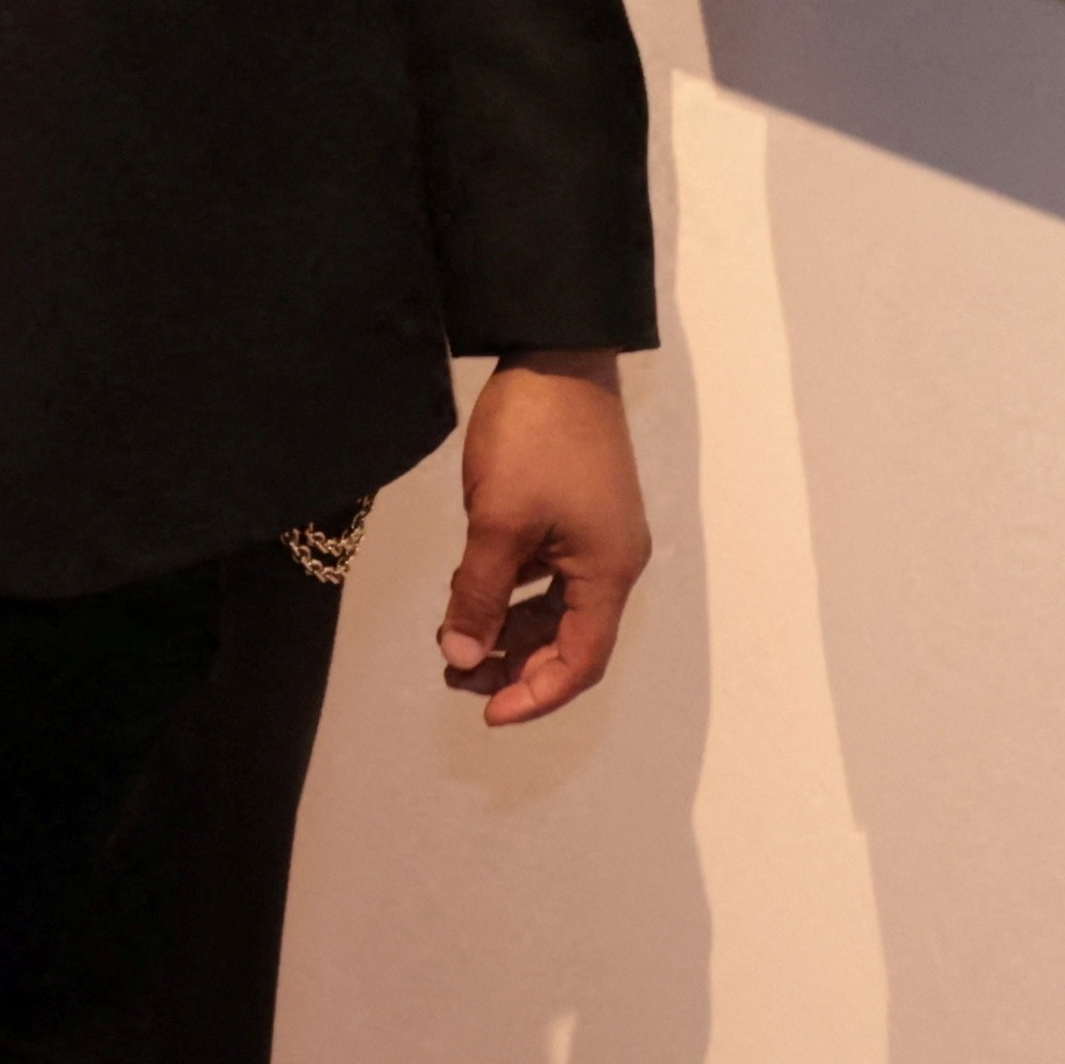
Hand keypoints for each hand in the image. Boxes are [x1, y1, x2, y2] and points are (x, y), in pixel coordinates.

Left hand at [436, 352, 650, 726]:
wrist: (556, 350)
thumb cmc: (535, 436)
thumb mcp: (497, 521)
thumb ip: (478, 596)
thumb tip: (462, 658)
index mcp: (608, 570)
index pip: (580, 660)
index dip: (535, 695)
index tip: (485, 713)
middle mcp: (612, 560)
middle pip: (569, 639)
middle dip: (514, 666)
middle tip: (454, 676)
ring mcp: (596, 534)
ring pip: (554, 608)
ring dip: (508, 631)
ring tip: (452, 642)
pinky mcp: (575, 510)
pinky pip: (547, 573)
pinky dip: (512, 594)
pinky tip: (472, 596)